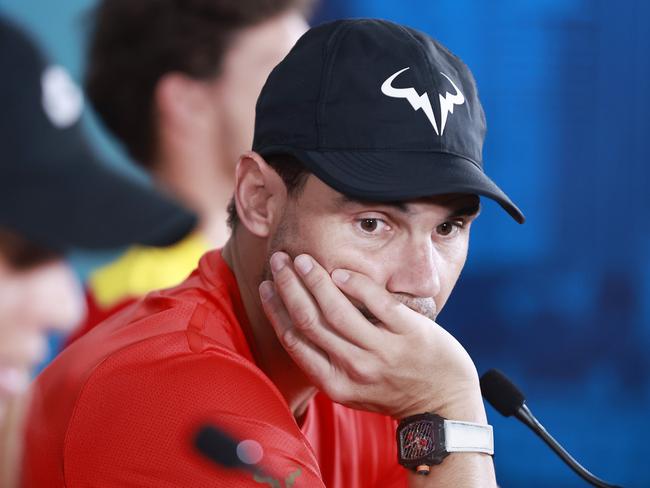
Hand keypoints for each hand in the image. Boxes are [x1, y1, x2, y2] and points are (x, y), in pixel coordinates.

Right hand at [259, 252, 485, 420]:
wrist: (445, 403)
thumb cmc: (393, 391)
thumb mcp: (353, 388)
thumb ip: (327, 362)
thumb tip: (297, 323)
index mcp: (334, 384)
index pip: (294, 340)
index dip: (275, 309)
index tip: (267, 285)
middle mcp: (354, 370)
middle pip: (309, 320)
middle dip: (288, 286)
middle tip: (279, 260)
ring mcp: (382, 352)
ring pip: (336, 310)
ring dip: (314, 280)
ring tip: (302, 259)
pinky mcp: (409, 333)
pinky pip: (376, 301)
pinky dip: (354, 283)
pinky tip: (339, 271)